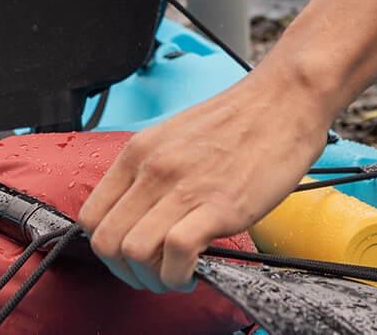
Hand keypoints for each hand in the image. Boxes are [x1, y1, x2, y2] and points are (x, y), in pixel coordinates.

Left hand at [78, 70, 330, 291]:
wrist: (285, 97)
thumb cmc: (241, 118)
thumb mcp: (179, 135)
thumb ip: (155, 170)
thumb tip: (142, 213)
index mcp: (141, 149)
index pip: (91, 217)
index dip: (107, 248)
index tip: (130, 256)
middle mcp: (155, 167)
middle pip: (106, 243)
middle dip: (126, 272)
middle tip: (153, 272)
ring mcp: (185, 186)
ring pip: (133, 253)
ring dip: (151, 278)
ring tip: (176, 273)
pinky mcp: (218, 205)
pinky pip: (177, 255)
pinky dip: (180, 275)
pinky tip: (195, 270)